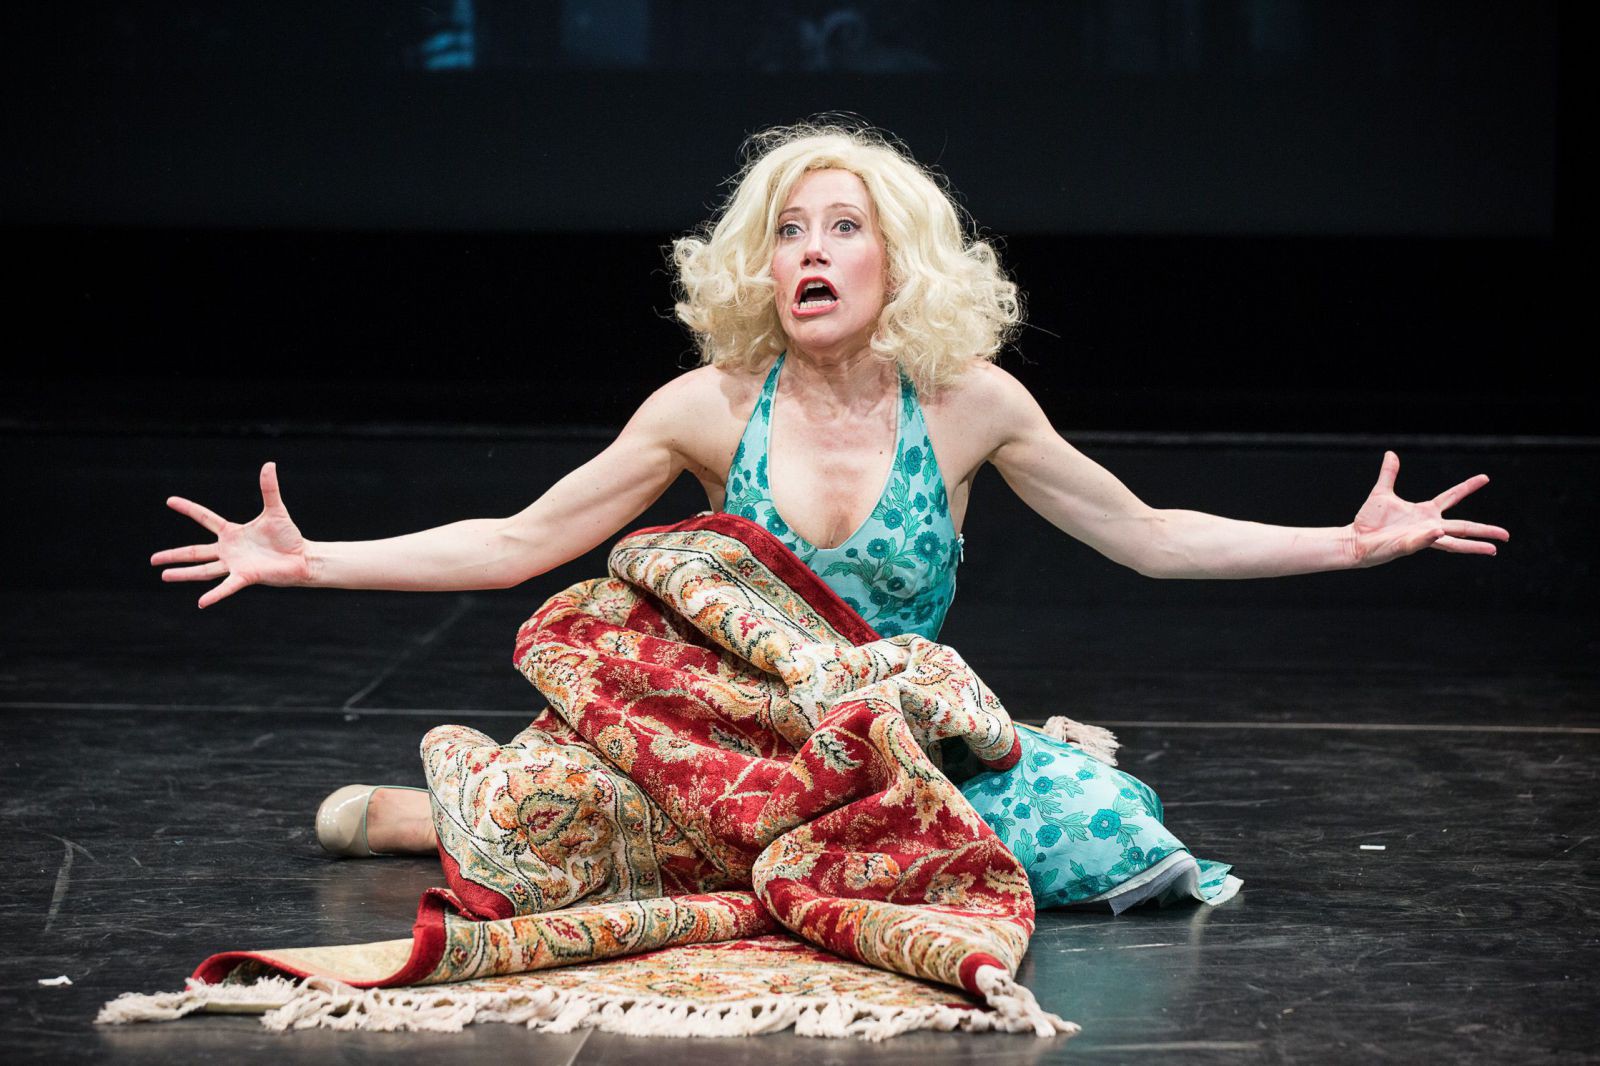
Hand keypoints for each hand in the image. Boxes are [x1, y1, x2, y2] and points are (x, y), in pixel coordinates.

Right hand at [151, 462, 310, 607]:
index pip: (205, 517)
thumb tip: (269, 464)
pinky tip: (201, 602)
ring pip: (204, 570)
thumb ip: (269, 489)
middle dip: (174, 555)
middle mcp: (228, 550)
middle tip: (153, 559)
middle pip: (195, 551)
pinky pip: (227, 586)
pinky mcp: (246, 577)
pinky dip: (215, 594)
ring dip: (184, 574)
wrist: (302, 557)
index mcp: (232, 532)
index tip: (169, 500)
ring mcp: (235, 564)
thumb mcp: (275, 510)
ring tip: (164, 576)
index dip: (188, 508)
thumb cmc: (288, 536)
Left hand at [1349, 451, 1508, 567]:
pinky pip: (1421, 542)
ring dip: (1471, 545)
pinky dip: (1430, 537)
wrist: (1354, 539)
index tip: (1485, 477)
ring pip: (1451, 543)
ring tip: (1492, 549)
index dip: (1467, 487)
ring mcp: (1420, 538)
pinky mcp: (1407, 546)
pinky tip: (1440, 532)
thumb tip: (1391, 454)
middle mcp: (1428, 526)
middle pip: (1462, 526)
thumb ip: (1389, 474)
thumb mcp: (1382, 492)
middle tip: (1507, 535)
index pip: (1451, 497)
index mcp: (1425, 512)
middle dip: (1484, 530)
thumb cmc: (1369, 520)